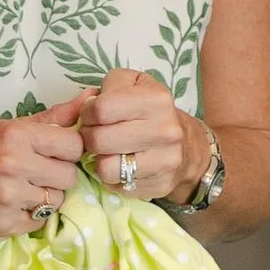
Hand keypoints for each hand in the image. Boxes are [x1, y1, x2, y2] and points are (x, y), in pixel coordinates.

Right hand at [0, 94, 92, 243]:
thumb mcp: (9, 127)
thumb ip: (53, 117)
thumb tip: (91, 99)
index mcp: (15, 137)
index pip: (74, 145)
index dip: (67, 150)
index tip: (53, 152)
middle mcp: (11, 166)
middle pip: (69, 176)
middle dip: (56, 175)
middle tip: (34, 172)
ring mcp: (6, 199)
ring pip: (57, 201)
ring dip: (44, 197)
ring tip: (21, 189)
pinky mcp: (2, 226)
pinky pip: (39, 222)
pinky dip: (29, 216)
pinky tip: (11, 205)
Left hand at [75, 65, 198, 204]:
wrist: (189, 146)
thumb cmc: (151, 112)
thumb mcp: (132, 85)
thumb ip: (104, 88)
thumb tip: (80, 108)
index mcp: (157, 99)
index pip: (101, 108)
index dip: (87, 112)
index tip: (93, 115)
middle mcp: (166, 130)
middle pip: (99, 140)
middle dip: (89, 137)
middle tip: (96, 134)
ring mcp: (165, 161)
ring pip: (105, 167)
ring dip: (99, 159)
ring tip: (108, 151)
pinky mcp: (160, 185)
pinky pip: (117, 185)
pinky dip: (113, 176)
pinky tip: (122, 165)